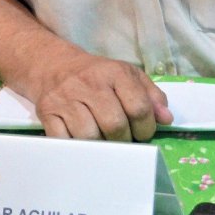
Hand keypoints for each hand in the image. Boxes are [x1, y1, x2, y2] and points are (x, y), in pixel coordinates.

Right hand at [32, 50, 172, 140]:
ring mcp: (66, 97)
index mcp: (115, 72)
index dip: (146, 128)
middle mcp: (90, 83)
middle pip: (115, 125)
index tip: (143, 133)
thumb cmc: (98, 76)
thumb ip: (151, 96)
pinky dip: (76, 149)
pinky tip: (83, 143)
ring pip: (89, 136)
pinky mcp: (47, 112)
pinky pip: (64, 141)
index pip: (138, 107)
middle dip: (124, 141)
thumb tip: (166, 119)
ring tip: (103, 141)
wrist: (55, 65)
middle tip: (122, 140)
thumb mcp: (128, 76)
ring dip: (100, 146)